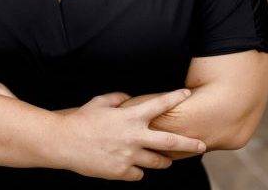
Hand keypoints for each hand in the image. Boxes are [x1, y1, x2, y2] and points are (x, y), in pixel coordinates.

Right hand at [56, 89, 206, 181]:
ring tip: (168, 160)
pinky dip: (138, 169)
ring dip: (164, 161)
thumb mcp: (101, 102)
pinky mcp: (121, 172)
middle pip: (170, 142)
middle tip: (202, 145)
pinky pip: (138, 173)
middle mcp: (134, 137)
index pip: (159, 105)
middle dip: (189, 144)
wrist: (64, 143)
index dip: (174, 99)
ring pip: (157, 162)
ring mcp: (129, 156)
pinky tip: (132, 164)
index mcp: (130, 117)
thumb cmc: (82, 119)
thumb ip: (118, 99)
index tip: (187, 94)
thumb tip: (128, 99)